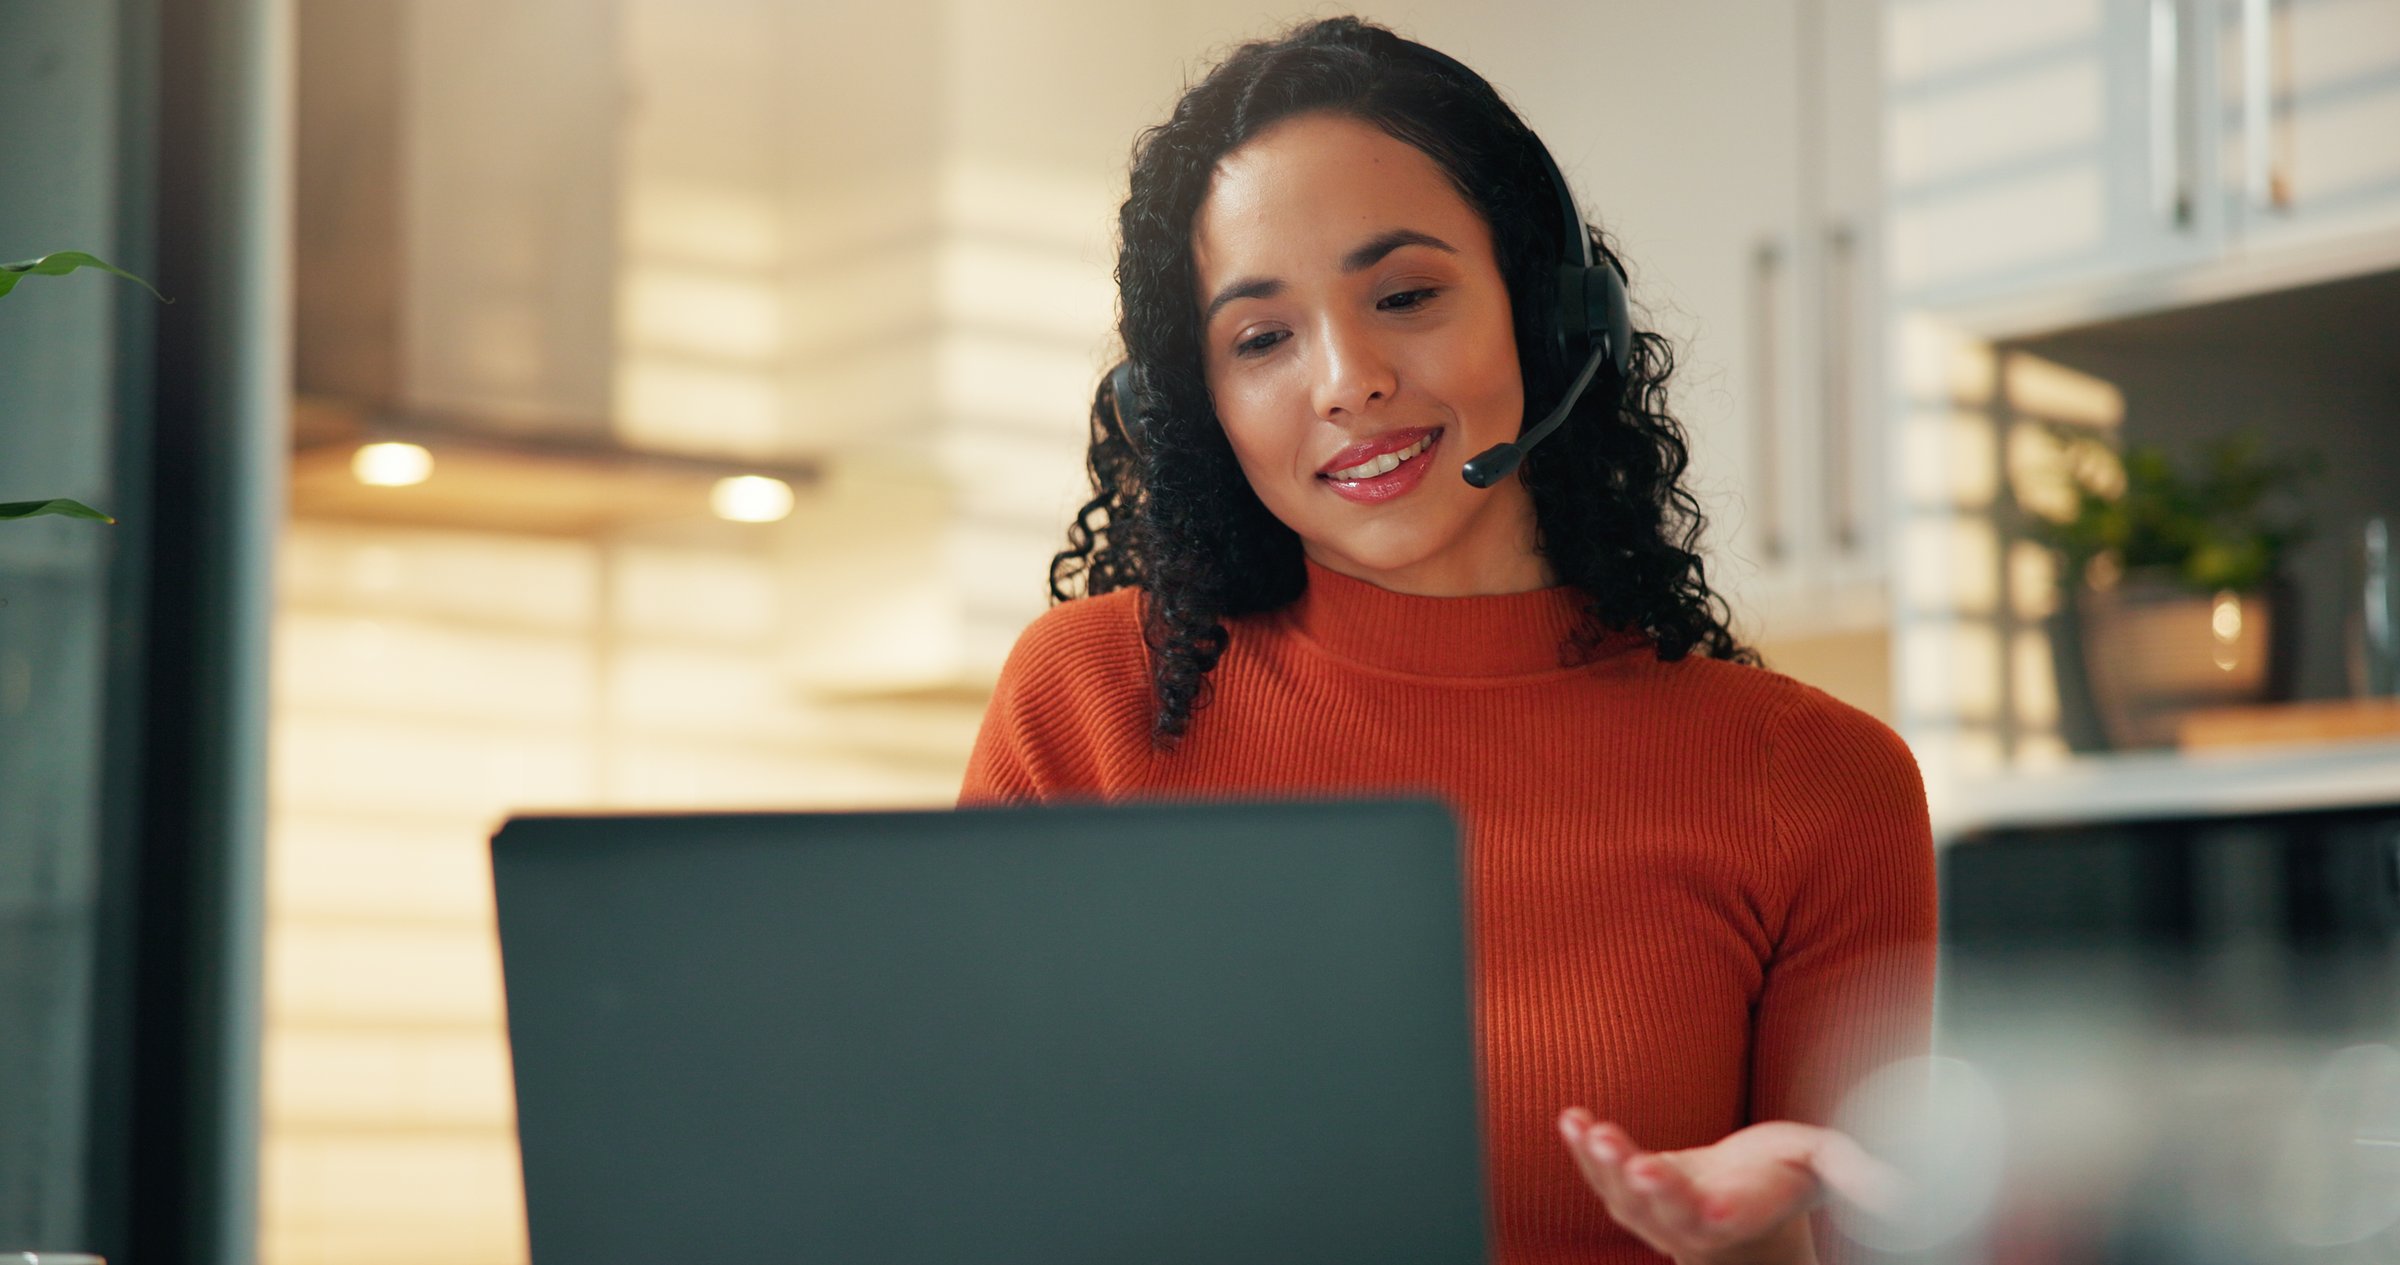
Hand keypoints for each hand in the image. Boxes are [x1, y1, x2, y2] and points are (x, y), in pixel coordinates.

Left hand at [1556, 1109, 1904, 1264]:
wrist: (1735, 1199)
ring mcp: (1654, 1210)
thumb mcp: (1823, 1166)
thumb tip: (1902, 1190)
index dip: (1711, 1212)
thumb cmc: (1783, 1176)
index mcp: (1740, 1215)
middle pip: (1666, 1212)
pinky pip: (1599, 1173)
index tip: (1703, 1201)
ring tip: (1588, 1130)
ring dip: (1603, 1165)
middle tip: (1630, 1161)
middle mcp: (1692, 1221)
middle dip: (1648, 1188)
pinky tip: (1570, 1119)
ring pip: (1623, 1196)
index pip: (1723, 1221)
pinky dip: (1582, 1148)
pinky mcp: (1626, 1189)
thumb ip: (1855, 1174)